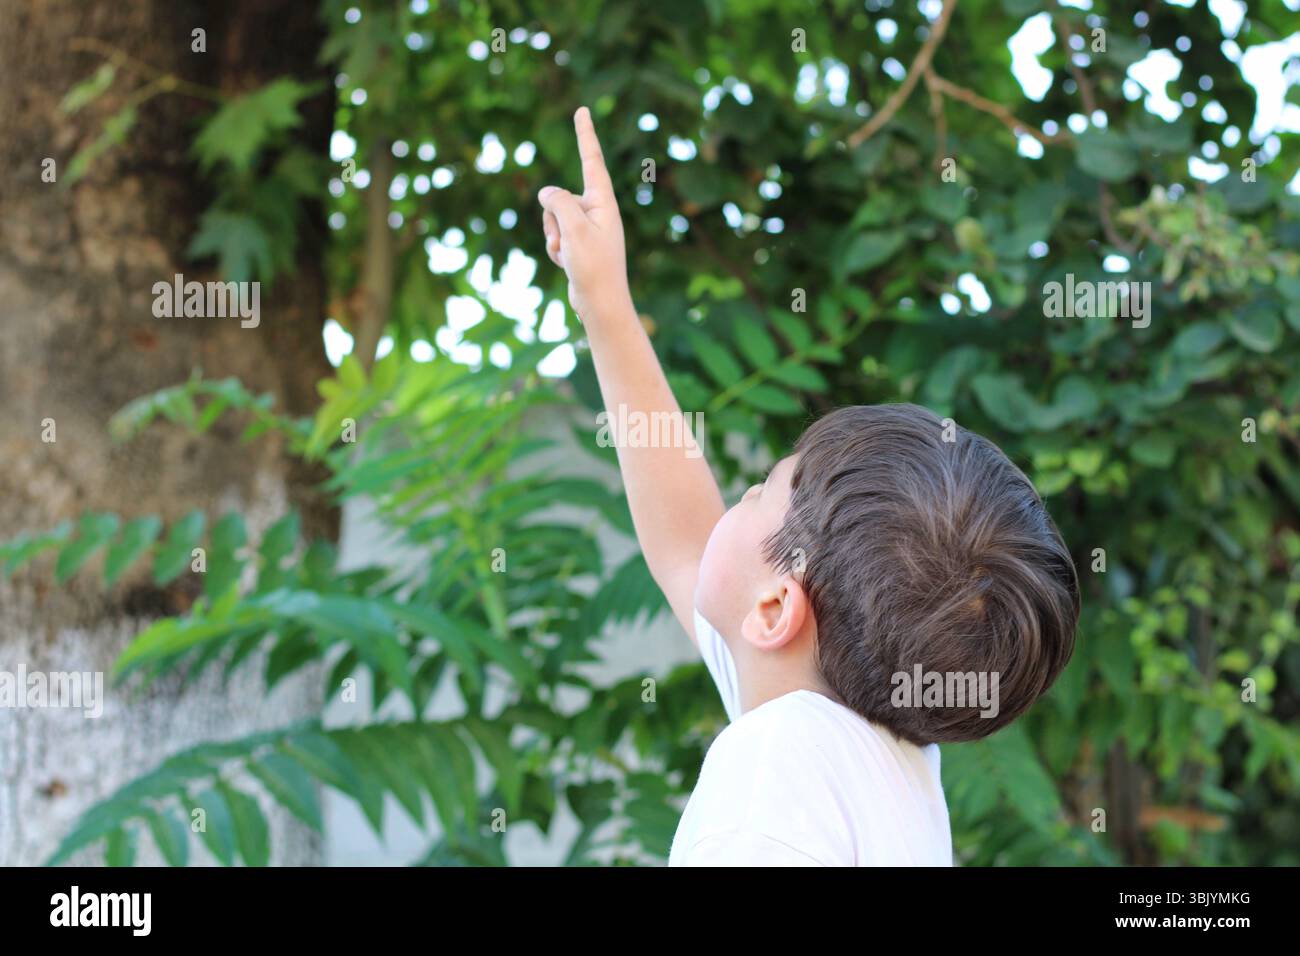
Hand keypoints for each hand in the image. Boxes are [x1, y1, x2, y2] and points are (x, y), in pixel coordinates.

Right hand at [537, 107, 630, 322]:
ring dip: (552, 237)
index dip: (585, 134)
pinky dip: (555, 250)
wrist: (600, 304)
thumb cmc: (594, 266)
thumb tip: (546, 192)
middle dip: (553, 220)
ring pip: (553, 218)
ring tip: (568, 256)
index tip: (582, 110)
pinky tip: (567, 265)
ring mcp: (587, 227)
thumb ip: (558, 201)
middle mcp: (597, 211)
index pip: (592, 160)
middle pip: (560, 197)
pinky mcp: (579, 243)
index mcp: (604, 202)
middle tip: (569, 243)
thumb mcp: (573, 228)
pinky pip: (555, 236)